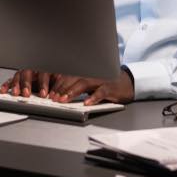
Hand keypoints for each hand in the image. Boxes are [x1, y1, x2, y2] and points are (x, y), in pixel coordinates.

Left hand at [0, 69, 133, 104]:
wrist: (127, 84)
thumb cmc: (107, 86)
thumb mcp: (91, 85)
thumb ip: (78, 87)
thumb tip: (59, 94)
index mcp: (85, 74)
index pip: (68, 76)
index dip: (57, 84)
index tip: (49, 93)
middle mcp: (92, 74)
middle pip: (73, 79)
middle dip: (61, 88)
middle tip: (52, 98)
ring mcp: (101, 80)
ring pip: (84, 83)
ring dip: (72, 91)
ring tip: (63, 100)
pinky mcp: (111, 88)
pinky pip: (101, 91)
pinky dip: (93, 97)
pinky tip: (86, 103)